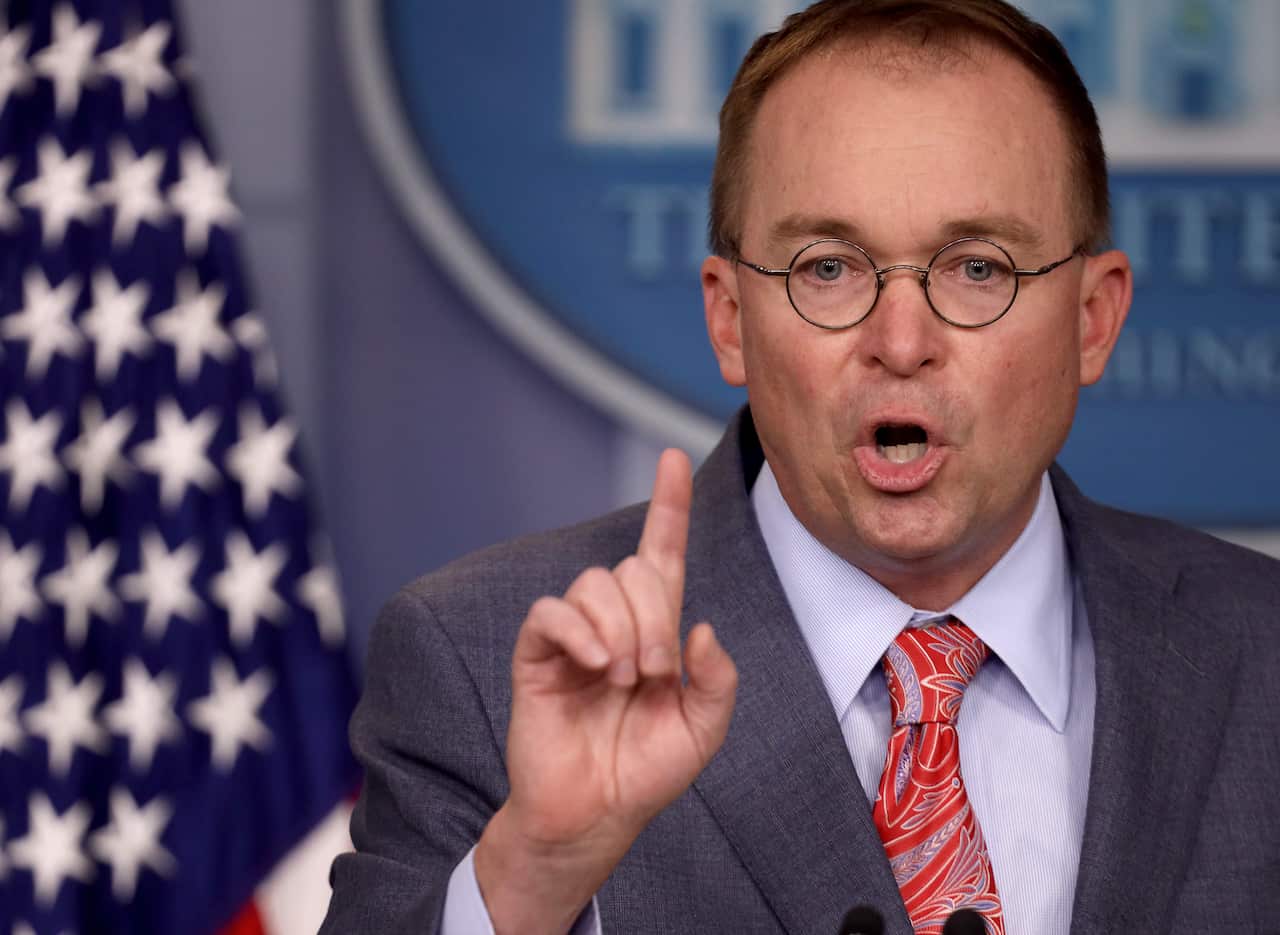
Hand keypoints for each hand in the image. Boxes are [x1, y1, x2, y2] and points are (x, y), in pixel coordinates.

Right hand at [474, 449, 737, 934]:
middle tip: (655, 672)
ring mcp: (574, 636)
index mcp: (655, 629)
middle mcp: (614, 622)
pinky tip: (595, 664)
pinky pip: (552, 613)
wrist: (594, 815)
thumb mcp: (704, 728)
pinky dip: (579, 631)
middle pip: (633, 569)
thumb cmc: (646, 771)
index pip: (661, 553)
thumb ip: (718, 678)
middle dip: (653, 616)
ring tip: (622, 679)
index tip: (672, 457)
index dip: (668, 505)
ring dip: (621, 629)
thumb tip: (700, 627)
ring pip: (594, 585)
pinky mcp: (538, 654)